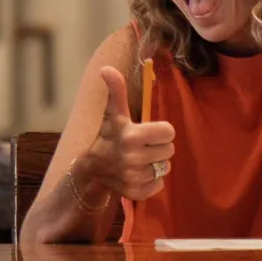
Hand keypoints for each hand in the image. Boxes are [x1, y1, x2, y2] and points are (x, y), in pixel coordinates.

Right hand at [77, 67, 175, 201]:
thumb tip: (106, 68)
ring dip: (156, 163)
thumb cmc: (107, 136)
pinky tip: (139, 174)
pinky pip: (159, 185)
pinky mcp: (136, 192)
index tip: (147, 132)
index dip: (160, 131)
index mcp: (132, 136)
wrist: (92, 169)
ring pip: (165, 168)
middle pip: (169, 150)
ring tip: (141, 160)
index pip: (168, 132)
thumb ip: (116, 90)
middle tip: (143, 146)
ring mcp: (135, 177)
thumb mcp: (113, 113)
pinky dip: (152, 181)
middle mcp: (133, 158)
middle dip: (158, 147)